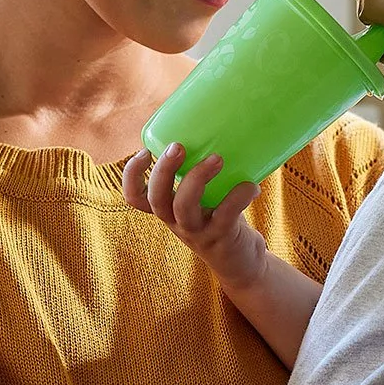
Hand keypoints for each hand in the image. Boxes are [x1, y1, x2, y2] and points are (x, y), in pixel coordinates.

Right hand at [122, 143, 266, 293]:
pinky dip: (238, 196)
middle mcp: (177, 223)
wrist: (242, 263)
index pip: (135, 198)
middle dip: (163, 171)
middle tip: (179, 146)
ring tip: (217, 159)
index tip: (145, 151)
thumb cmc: (222, 219)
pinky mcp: (222, 239)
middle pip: (157, 199)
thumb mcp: (205, 198)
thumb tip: (219, 121)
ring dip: (197, 179)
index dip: (131, 176)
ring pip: (184, 208)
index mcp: (168, 211)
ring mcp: (198, 233)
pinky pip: (225, 215)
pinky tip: (251, 186)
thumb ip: (202, 173)